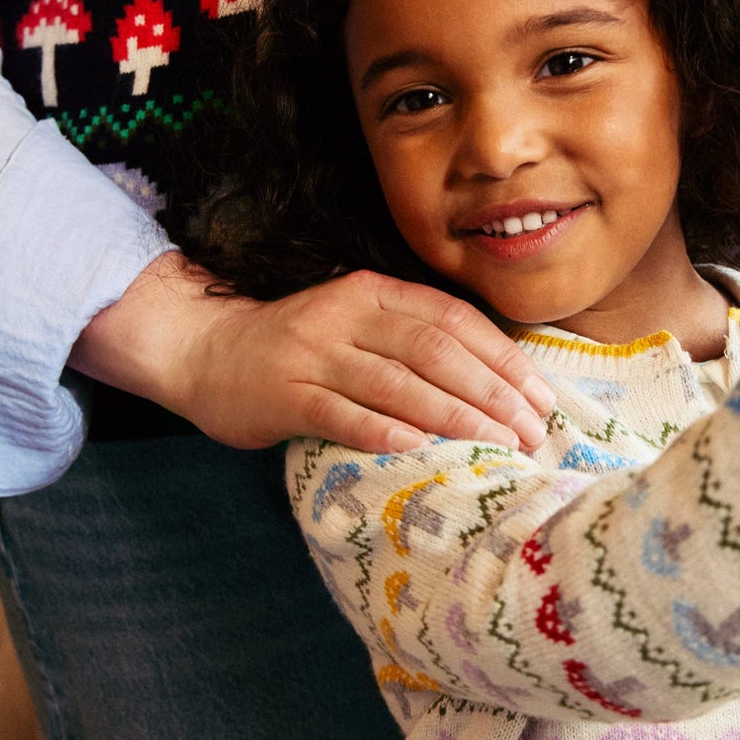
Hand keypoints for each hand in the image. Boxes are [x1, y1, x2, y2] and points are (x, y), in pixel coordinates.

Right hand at [72, 252, 555, 453]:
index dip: (502, 358)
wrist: (199, 349)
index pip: (453, 320)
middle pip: (433, 351)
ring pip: (395, 382)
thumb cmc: (295, 347)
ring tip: (494, 446)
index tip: (541, 397)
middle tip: (528, 432)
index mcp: (373, 292)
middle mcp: (346, 316)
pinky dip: (381, 428)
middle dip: (490, 393)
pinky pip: (339, 412)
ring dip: (451, 416)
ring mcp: (312, 355)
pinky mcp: (282, 395)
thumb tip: (495, 382)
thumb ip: (411, 340)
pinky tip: (418, 447)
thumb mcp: (356, 324)